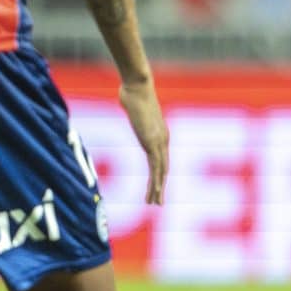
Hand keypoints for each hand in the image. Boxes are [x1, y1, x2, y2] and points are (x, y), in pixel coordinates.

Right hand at [119, 75, 167, 204]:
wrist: (137, 86)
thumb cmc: (132, 92)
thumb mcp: (133, 105)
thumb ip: (133, 109)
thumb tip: (127, 100)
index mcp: (160, 134)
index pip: (161, 160)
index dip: (158, 175)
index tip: (155, 188)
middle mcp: (163, 140)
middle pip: (163, 169)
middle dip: (160, 187)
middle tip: (158, 203)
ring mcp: (159, 142)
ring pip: (161, 172)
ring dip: (158, 189)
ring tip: (155, 204)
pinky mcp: (152, 143)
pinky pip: (156, 167)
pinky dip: (156, 182)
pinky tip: (154, 192)